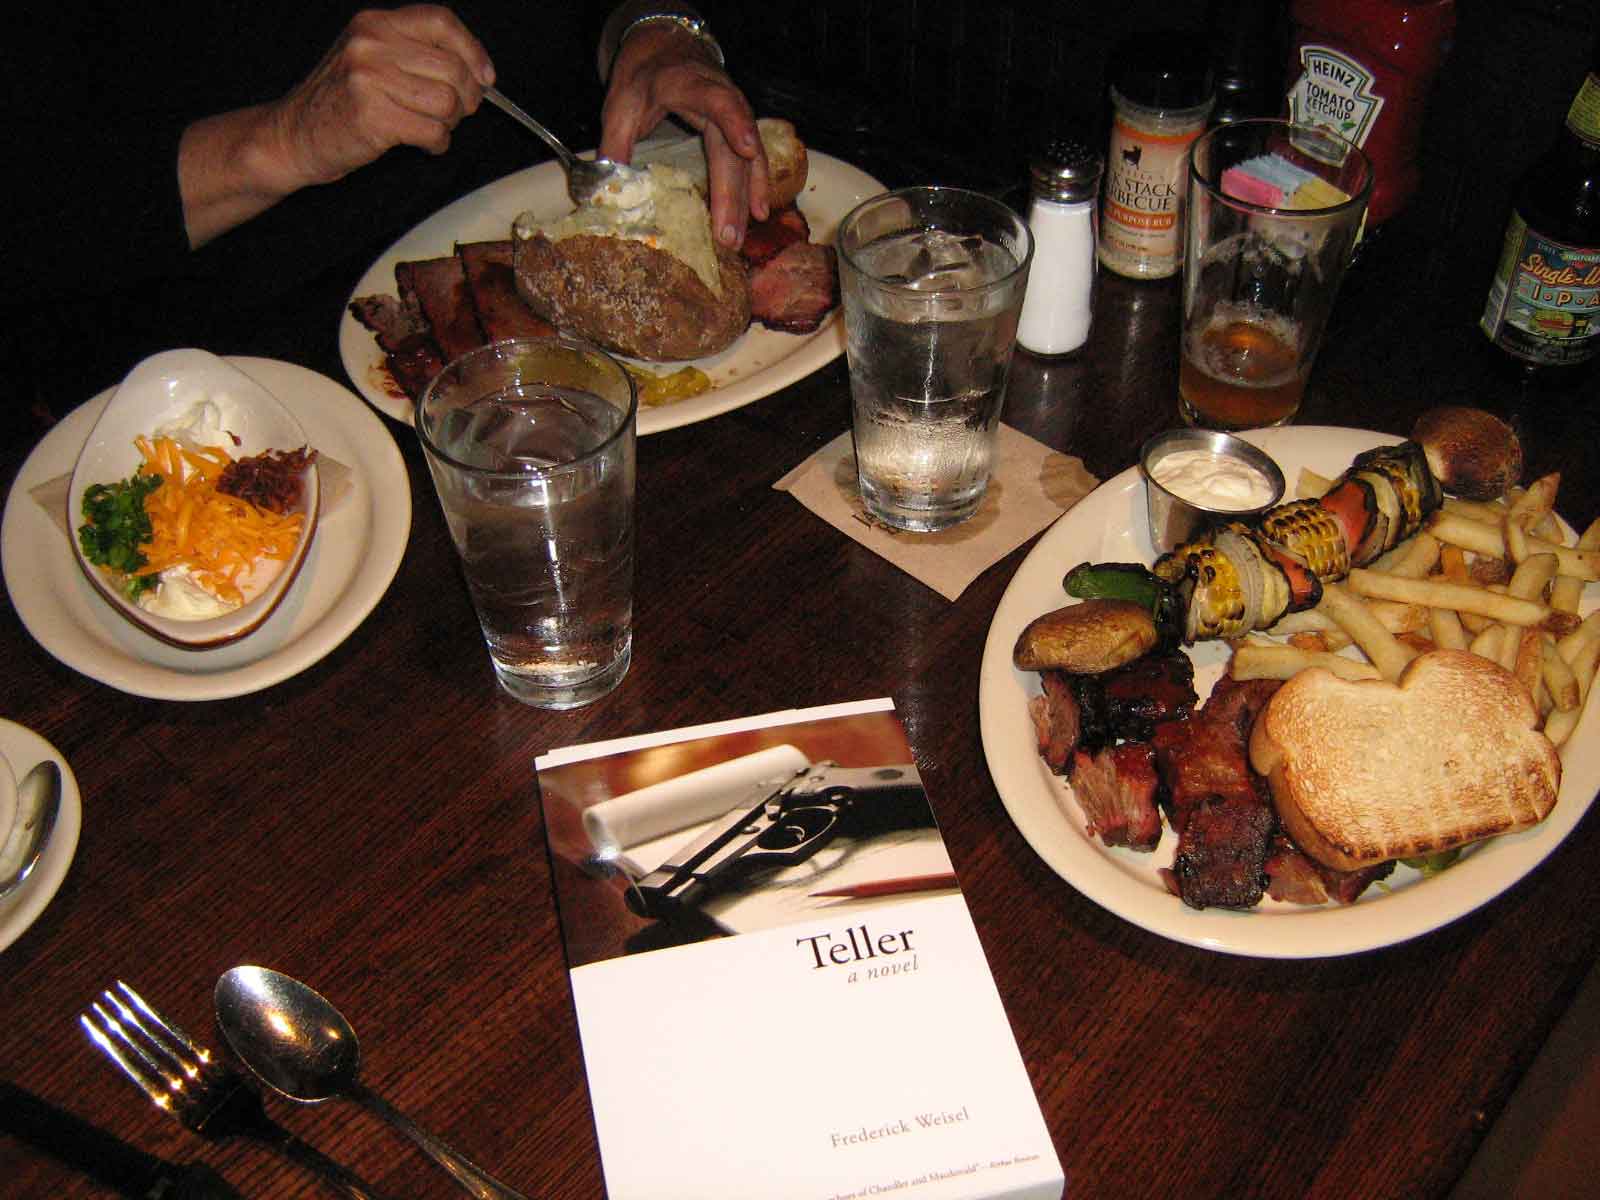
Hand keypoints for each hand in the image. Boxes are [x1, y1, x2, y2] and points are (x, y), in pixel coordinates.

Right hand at [267, 5, 495, 189]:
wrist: (295, 134)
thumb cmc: (341, 101)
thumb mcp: (371, 58)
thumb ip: (416, 54)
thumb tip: (478, 71)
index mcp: (376, 23)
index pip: (441, 21)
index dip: (472, 50)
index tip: (485, 76)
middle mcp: (372, 43)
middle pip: (453, 68)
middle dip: (465, 99)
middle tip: (452, 113)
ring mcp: (370, 78)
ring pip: (448, 102)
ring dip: (448, 124)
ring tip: (428, 127)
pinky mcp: (373, 116)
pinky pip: (433, 131)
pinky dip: (436, 144)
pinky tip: (420, 143)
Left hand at [600, 23, 768, 248]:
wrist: (663, 46)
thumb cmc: (642, 77)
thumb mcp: (620, 104)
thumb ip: (614, 145)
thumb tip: (605, 191)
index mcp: (686, 83)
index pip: (716, 100)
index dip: (734, 122)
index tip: (747, 150)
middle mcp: (719, 96)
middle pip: (731, 147)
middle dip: (731, 193)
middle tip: (727, 235)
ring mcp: (734, 111)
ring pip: (746, 156)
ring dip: (744, 197)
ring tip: (740, 234)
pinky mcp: (739, 125)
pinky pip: (752, 157)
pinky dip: (756, 185)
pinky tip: (759, 212)